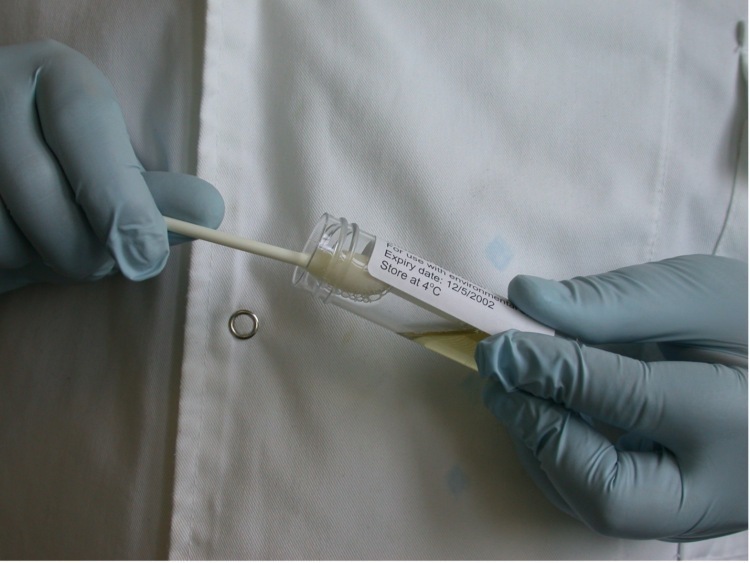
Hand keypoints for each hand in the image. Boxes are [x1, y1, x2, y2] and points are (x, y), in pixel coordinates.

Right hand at [0, 40, 223, 292]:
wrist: (5, 162)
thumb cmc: (69, 167)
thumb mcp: (112, 167)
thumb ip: (153, 195)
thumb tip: (207, 212)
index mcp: (56, 75)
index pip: (85, 125)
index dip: (120, 199)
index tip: (148, 253)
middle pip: (42, 193)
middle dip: (89, 251)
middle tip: (113, 259)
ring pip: (7, 238)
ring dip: (44, 262)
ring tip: (58, 240)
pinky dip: (13, 268)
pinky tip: (24, 244)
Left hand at [476, 255, 746, 540]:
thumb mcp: (697, 294)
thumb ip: (612, 300)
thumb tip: (523, 297)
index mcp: (736, 416)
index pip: (625, 399)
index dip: (548, 370)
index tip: (498, 343)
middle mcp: (718, 485)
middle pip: (607, 493)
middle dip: (541, 435)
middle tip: (501, 383)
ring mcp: (698, 511)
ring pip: (597, 507)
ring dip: (540, 449)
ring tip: (515, 393)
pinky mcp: (674, 513)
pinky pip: (604, 501)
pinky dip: (560, 460)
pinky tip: (546, 414)